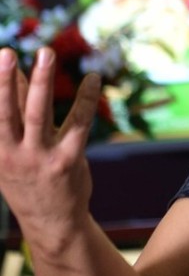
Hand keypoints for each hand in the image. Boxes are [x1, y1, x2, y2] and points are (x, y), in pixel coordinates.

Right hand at [0, 47, 97, 250]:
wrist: (51, 222)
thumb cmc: (31, 180)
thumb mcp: (13, 153)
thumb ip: (17, 118)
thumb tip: (16, 80)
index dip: (0, 84)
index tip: (0, 55)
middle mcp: (14, 152)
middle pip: (8, 111)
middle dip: (5, 81)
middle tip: (5, 52)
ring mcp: (41, 156)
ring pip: (39, 113)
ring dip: (41, 81)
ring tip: (45, 53)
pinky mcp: (68, 159)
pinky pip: (79, 123)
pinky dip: (86, 99)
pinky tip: (93, 79)